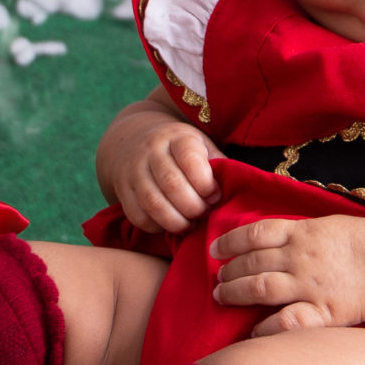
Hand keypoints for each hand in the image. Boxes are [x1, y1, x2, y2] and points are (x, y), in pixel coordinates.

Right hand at [106, 112, 221, 234]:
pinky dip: (157, 227)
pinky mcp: (122, 191)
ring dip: (176, 221)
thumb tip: (242, 186)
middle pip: (172, 185)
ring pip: (153, 203)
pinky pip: (138, 216)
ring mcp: (133, 171)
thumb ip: (218, 164)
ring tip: (190, 225)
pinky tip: (170, 225)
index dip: (206, 185)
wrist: (132, 142)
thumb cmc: (179, 150)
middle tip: (204, 214)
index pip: (191, 161)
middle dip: (194, 207)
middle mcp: (151, 151)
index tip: (215, 196)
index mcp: (176, 138)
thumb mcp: (201, 146)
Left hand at [212, 215, 364, 336]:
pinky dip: (265, 328)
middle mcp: (300, 258)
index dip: (230, 240)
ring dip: (235, 292)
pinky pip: (286, 322)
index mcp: (302, 233)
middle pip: (252, 262)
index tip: (216, 248)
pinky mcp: (322, 312)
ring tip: (221, 296)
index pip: (254, 234)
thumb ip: (298, 232)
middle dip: (229, 270)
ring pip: (260, 288)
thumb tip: (268, 239)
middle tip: (218, 278)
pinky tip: (252, 331)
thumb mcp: (327, 225)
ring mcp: (309, 286)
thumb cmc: (364, 242)